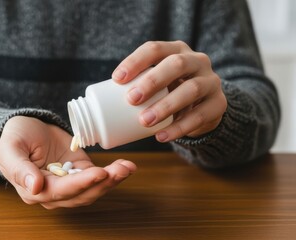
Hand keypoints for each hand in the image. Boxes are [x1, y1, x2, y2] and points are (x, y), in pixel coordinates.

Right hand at [0, 116, 136, 208]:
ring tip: (127, 167)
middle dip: (103, 183)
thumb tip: (35, 188)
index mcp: (34, 191)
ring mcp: (69, 183)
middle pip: (82, 194)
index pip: (60, 191)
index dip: (81, 184)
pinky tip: (125, 166)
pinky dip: (113, 174)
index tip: (98, 173)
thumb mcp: (10, 149)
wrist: (23, 127)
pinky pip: (98, 178)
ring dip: (112, 180)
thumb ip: (20, 169)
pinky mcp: (80, 171)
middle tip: (120, 169)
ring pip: (93, 189)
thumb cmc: (13, 139)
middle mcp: (54, 193)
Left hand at [112, 41, 226, 141]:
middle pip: (176, 64)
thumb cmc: (170, 92)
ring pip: (191, 89)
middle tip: (131, 98)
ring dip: (165, 106)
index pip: (155, 49)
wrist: (204, 107)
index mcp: (176, 50)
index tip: (116, 79)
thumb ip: (138, 85)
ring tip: (144, 121)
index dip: (135, 61)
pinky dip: (179, 127)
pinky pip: (200, 115)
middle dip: (152, 80)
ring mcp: (211, 81)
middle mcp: (197, 61)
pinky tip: (161, 136)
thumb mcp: (158, 82)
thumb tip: (99, 104)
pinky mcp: (218, 104)